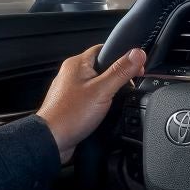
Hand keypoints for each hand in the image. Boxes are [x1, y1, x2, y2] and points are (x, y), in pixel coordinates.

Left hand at [37, 44, 146, 163]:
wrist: (51, 140)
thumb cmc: (70, 115)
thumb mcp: (103, 90)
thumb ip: (121, 71)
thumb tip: (137, 54)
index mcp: (77, 63)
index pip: (104, 49)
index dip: (123, 56)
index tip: (136, 67)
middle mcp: (71, 74)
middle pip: (102, 67)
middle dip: (117, 76)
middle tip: (126, 87)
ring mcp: (70, 89)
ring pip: (96, 83)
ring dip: (108, 90)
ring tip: (114, 101)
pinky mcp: (71, 103)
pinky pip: (90, 97)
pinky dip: (99, 102)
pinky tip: (103, 111)